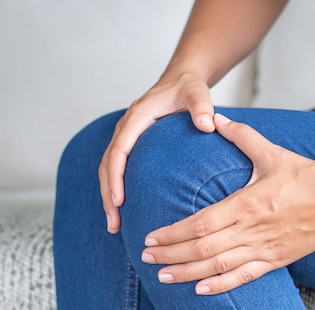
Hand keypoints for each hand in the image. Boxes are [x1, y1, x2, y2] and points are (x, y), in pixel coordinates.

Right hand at [99, 72, 214, 232]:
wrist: (181, 79)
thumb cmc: (188, 88)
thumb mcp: (197, 92)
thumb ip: (202, 106)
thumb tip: (207, 125)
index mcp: (137, 117)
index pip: (119, 150)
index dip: (116, 176)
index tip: (119, 200)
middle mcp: (126, 127)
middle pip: (107, 165)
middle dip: (108, 195)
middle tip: (114, 223)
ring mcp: (126, 136)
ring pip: (108, 170)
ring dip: (108, 197)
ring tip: (114, 225)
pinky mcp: (130, 145)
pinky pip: (117, 169)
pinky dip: (115, 190)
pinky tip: (123, 211)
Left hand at [141, 114, 314, 294]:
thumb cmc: (306, 175)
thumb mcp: (272, 153)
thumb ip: (241, 136)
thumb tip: (216, 118)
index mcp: (246, 204)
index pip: (199, 224)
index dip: (172, 234)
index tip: (150, 237)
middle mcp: (251, 230)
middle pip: (201, 249)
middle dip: (170, 255)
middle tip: (145, 257)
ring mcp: (263, 249)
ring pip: (218, 267)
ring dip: (186, 273)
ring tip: (162, 276)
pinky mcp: (276, 261)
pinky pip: (243, 278)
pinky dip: (220, 286)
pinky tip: (199, 290)